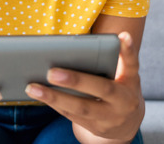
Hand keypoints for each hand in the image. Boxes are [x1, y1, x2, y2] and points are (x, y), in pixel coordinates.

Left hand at [25, 32, 143, 141]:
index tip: (122, 35)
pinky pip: (73, 116)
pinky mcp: (96, 128)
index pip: (131, 64)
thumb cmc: (119, 87)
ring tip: (33, 87)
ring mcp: (111, 118)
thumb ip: (112, 59)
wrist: (127, 124)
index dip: (128, 50)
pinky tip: (40, 96)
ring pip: (81, 108)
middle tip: (51, 72)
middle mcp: (124, 101)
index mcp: (131, 81)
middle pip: (102, 89)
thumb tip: (88, 42)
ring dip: (55, 97)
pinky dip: (55, 105)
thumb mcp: (123, 74)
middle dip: (76, 80)